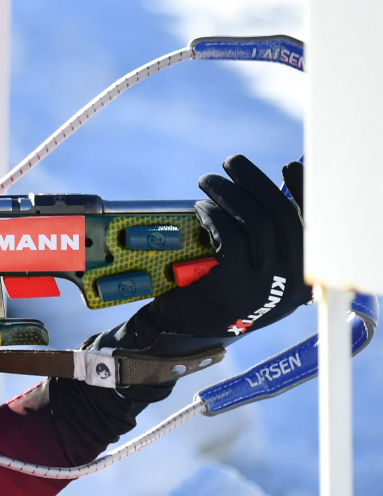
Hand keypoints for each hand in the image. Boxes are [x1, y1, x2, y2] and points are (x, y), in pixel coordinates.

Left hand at [141, 155, 306, 339]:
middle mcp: (291, 283)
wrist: (181, 332)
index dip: (305, 193)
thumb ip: (267, 242)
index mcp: (302, 278)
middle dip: (255, 181)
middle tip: (231, 163)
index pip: (314, 228)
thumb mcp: (253, 272)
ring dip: (227, 192)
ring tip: (208, 181)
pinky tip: (201, 208)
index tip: (289, 166)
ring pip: (254, 222)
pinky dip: (213, 215)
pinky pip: (229, 236)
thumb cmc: (217, 293)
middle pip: (281, 216)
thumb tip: (268, 191)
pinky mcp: (232, 286)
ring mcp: (263, 286)